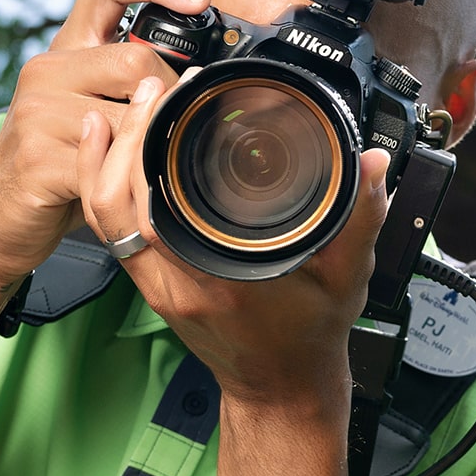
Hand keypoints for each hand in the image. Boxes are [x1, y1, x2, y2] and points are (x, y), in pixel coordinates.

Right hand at [0, 0, 198, 285]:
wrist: (0, 221)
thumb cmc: (61, 164)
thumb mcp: (93, 110)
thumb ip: (130, 84)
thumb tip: (199, 73)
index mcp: (65, 49)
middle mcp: (47, 70)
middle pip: (136, 60)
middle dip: (171, 99)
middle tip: (176, 134)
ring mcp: (37, 112)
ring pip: (131, 118)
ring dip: (152, 151)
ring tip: (149, 172)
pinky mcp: (37, 157)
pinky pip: (110, 165)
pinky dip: (132, 185)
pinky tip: (131, 197)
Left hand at [76, 74, 391, 416]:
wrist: (280, 388)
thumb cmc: (309, 339)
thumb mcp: (346, 277)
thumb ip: (361, 217)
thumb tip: (373, 165)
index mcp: (218, 280)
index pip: (160, 206)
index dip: (154, 144)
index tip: (177, 98)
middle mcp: (175, 282)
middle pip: (119, 201)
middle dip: (129, 135)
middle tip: (154, 87)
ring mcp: (155, 284)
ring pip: (104, 213)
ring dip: (108, 155)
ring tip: (132, 104)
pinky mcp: (149, 282)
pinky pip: (109, 228)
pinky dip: (101, 183)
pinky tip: (110, 145)